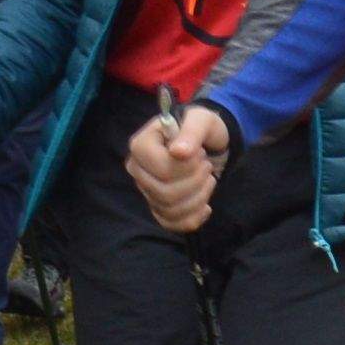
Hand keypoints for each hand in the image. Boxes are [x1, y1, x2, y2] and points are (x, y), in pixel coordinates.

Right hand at [123, 99, 232, 235]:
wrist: (206, 143)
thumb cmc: (200, 128)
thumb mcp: (201, 120)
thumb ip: (191, 132)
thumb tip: (178, 152)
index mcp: (141, 146)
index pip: (162, 169)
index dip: (188, 167)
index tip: (199, 153)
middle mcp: (137, 171)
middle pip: (166, 193)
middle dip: (196, 182)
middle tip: (206, 166)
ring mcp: (146, 191)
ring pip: (171, 210)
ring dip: (199, 197)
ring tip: (207, 180)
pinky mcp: (158, 208)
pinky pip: (172, 224)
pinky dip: (194, 218)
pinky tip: (205, 206)